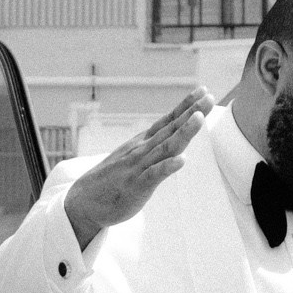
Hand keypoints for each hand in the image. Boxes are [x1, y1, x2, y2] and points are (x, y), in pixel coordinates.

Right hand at [62, 90, 210, 247]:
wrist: (84, 202)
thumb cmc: (113, 179)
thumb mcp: (134, 157)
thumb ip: (154, 147)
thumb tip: (174, 137)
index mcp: (143, 143)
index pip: (168, 120)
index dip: (186, 106)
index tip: (203, 90)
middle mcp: (142, 150)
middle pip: (171, 129)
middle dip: (192, 112)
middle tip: (209, 97)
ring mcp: (139, 167)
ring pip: (165, 148)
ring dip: (183, 132)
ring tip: (199, 118)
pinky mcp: (136, 186)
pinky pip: (153, 176)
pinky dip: (167, 167)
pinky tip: (181, 161)